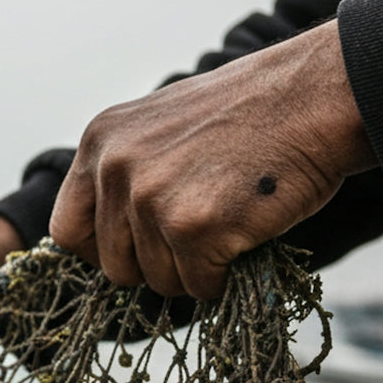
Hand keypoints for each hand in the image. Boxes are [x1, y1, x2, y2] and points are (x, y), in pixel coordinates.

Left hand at [49, 20, 377, 299]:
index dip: (103, 252)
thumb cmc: (248, 117)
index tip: (137, 250)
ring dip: (195, 270)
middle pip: (114, 266)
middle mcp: (114, 168)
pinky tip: (245, 235)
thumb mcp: (159, 129)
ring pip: (157, 281)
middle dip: (157, 265)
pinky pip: (198, 286)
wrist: (315, 96)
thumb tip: (107, 242)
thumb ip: (125, 175)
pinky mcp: (190, 227)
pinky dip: (225, 277)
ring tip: (228, 221)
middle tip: (199, 234)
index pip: (67, 230)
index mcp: (99, 142)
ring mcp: (150, 198)